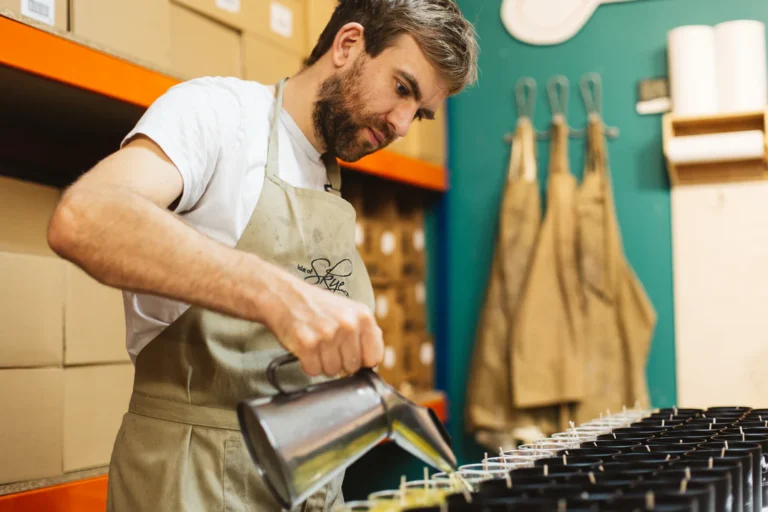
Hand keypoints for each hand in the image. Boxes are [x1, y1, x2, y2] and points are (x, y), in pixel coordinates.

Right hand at [264, 273, 383, 376]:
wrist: (284, 296)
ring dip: (323, 363)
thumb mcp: (349, 310)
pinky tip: (305, 349)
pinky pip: (314, 371)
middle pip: (352, 368)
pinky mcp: (307, 344)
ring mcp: (327, 335)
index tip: (352, 356)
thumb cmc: (317, 306)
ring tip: (316, 345)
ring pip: (333, 371)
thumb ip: (365, 332)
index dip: (362, 361)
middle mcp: (348, 325)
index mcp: (363, 316)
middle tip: (328, 346)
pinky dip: (308, 364)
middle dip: (340, 362)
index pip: (374, 357)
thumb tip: (374, 360)